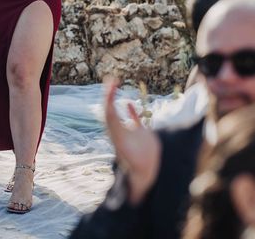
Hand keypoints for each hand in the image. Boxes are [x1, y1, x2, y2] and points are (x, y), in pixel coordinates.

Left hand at [104, 78, 161, 205]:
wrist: (146, 174)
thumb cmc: (135, 162)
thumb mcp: (126, 146)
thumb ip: (119, 131)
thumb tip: (109, 115)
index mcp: (115, 132)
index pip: (108, 112)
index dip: (109, 98)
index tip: (110, 85)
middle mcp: (120, 131)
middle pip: (110, 110)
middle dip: (109, 96)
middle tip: (110, 80)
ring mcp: (129, 132)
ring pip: (119, 114)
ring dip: (116, 101)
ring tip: (114, 87)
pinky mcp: (140, 136)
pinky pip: (134, 121)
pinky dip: (131, 112)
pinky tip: (128, 102)